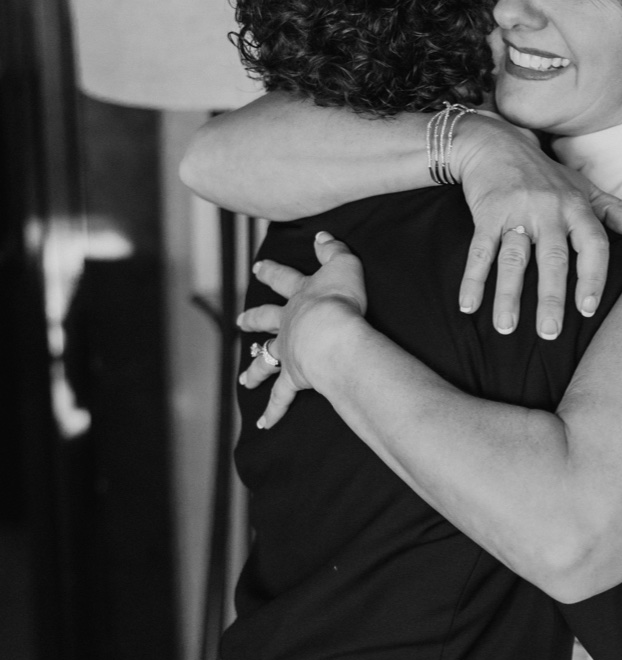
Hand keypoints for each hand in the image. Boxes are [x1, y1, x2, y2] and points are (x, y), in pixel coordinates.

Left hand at [237, 232, 366, 428]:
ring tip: (244, 379)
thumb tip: (320, 235)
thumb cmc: (343, 299)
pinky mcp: (294, 377)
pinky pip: (282, 396)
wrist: (334, 333)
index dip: (271, 271)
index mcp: (300, 296)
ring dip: (255, 369)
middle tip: (239, 321)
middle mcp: (288, 323)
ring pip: (266, 360)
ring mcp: (288, 351)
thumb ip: (332, 249)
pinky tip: (264, 424)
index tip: (257, 267)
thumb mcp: (344, 264)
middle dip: (252, 319)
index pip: (282, 279)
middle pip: (264, 320)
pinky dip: (273, 411)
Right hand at [450, 115, 621, 338]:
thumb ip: (614, 212)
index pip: (592, 246)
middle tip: (550, 333)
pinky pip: (481, 250)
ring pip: (514, 259)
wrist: (495, 143)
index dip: (593, 278)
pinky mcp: (487, 212)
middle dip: (551, 298)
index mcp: (577, 207)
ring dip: (508, 296)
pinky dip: (473, 279)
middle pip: (553, 259)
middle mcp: (550, 210)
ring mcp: (517, 211)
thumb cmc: (544, 173)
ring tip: (506, 328)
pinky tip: (468, 307)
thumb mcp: (583, 187)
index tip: (587, 310)